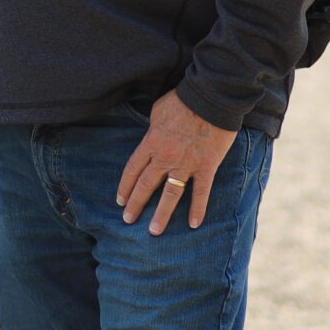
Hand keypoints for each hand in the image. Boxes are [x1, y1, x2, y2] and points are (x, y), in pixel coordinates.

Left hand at [117, 90, 237, 233]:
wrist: (209, 98)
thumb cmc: (182, 100)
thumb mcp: (157, 111)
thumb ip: (152, 129)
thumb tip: (151, 137)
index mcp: (151, 142)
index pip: (133, 169)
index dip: (125, 186)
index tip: (120, 200)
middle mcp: (165, 157)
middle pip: (147, 185)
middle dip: (136, 204)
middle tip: (127, 221)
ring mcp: (186, 164)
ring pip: (171, 194)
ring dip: (162, 214)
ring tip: (154, 232)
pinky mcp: (206, 166)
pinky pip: (201, 192)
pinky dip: (198, 209)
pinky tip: (194, 225)